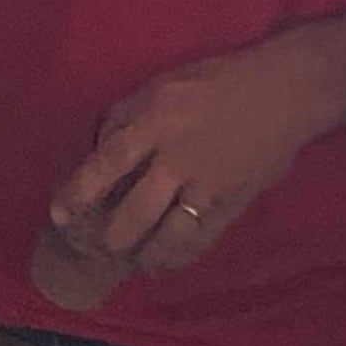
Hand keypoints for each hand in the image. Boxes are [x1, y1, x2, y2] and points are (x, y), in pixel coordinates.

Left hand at [51, 41, 337, 275]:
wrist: (286, 91)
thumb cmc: (218, 81)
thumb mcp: (164, 83)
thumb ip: (128, 115)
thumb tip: (100, 150)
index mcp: (157, 120)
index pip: (108, 162)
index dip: (79, 192)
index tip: (59, 215)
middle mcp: (179, 156)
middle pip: (135, 212)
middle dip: (111, 238)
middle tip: (99, 246)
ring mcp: (209, 183)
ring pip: (167, 235)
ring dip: (143, 255)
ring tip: (132, 261)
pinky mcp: (234, 201)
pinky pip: (200, 240)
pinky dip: (177, 258)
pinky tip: (163, 264)